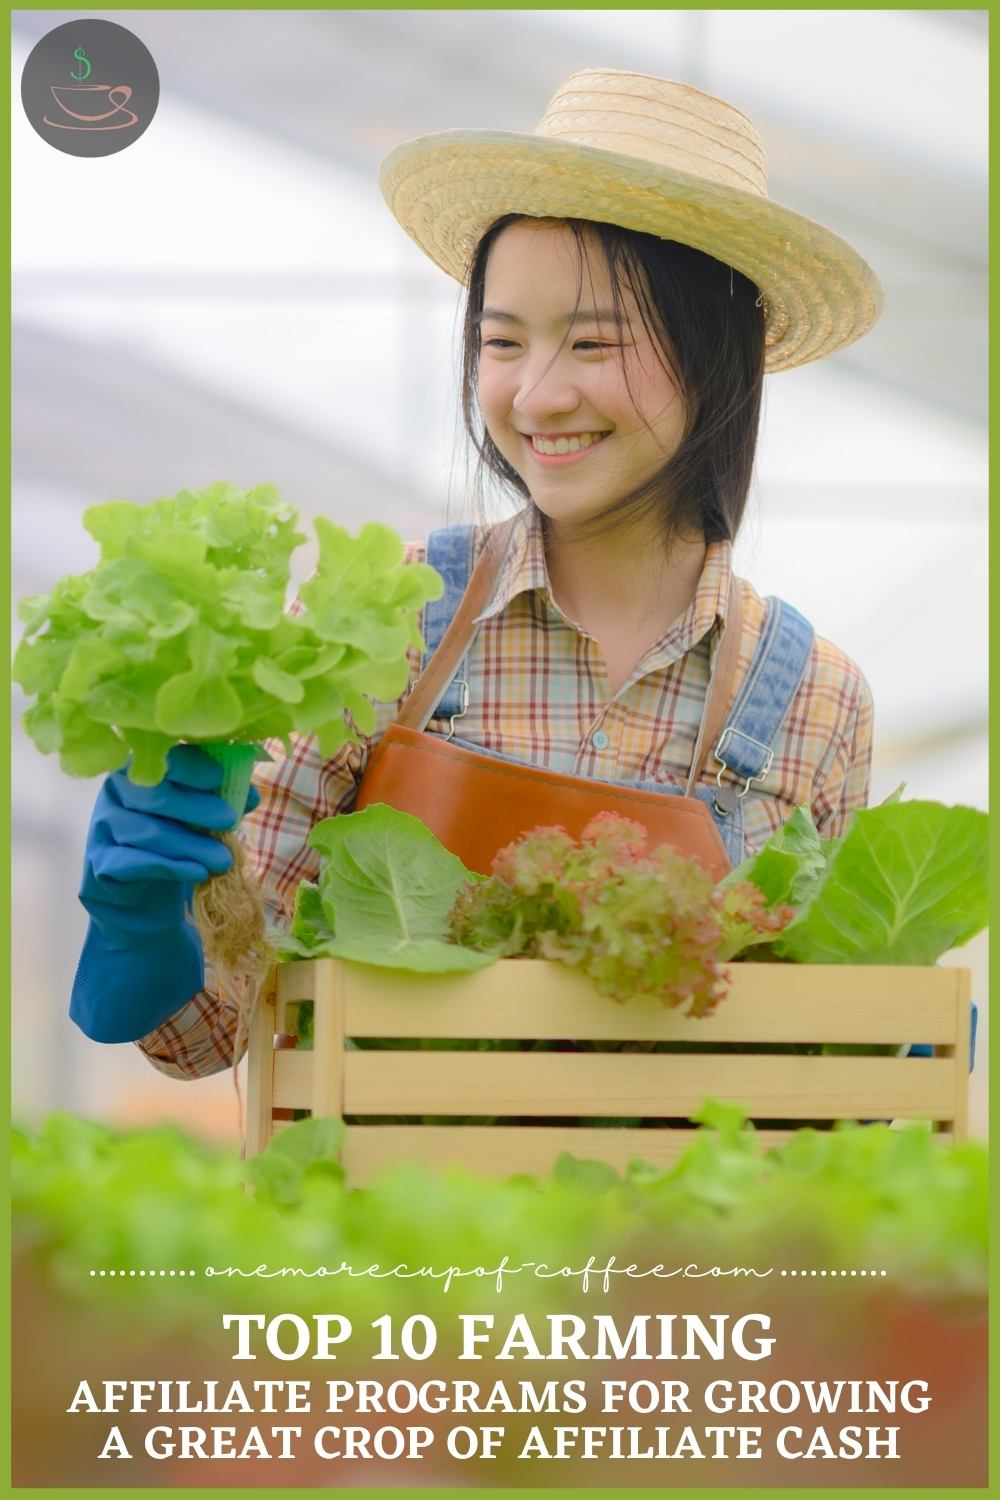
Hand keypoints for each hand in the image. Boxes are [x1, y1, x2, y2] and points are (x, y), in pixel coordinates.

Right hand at [71, 744, 260, 1042]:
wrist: (143, 902)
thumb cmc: (175, 846)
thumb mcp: (199, 820)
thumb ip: (221, 802)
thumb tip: (251, 794)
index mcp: (139, 771)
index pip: (160, 760)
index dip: (189, 767)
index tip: (220, 778)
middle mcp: (114, 795)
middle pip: (152, 795)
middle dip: (195, 806)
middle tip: (229, 820)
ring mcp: (102, 830)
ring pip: (146, 832)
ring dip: (190, 844)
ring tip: (223, 859)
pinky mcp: (99, 866)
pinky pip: (132, 863)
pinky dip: (169, 867)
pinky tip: (197, 872)